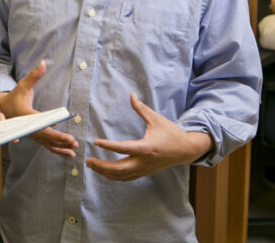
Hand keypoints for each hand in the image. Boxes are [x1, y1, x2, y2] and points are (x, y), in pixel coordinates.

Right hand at [0, 60, 77, 157]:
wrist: (4, 108)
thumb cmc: (14, 96)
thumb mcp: (22, 84)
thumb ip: (33, 75)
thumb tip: (43, 63)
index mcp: (27, 116)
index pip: (43, 127)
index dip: (56, 133)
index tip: (67, 137)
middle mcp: (29, 128)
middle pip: (47, 138)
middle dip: (61, 141)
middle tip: (74, 143)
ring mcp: (32, 134)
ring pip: (47, 144)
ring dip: (61, 148)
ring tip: (74, 150)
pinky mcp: (35, 136)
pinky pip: (47, 145)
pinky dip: (58, 150)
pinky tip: (69, 154)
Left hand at [86, 93, 212, 180]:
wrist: (186, 150)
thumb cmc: (171, 133)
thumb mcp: (156, 119)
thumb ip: (141, 109)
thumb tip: (131, 95)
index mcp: (147, 148)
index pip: (124, 148)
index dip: (108, 145)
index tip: (95, 142)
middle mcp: (145, 161)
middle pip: (120, 169)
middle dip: (102, 166)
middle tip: (88, 160)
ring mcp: (145, 169)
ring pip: (122, 176)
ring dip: (105, 172)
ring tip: (91, 165)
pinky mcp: (145, 173)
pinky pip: (127, 178)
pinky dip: (114, 176)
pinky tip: (104, 172)